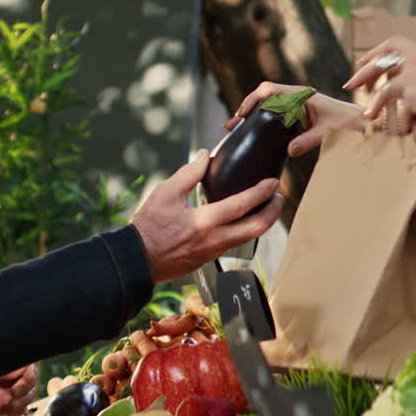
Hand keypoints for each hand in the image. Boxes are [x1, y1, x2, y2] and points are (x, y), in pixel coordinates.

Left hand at [0, 364, 37, 415]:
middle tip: (10, 394)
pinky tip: (9, 411)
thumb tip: (19, 370)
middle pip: (32, 380)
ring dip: (22, 401)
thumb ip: (2, 369)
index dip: (27, 376)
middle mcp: (8, 375)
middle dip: (25, 389)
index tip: (16, 384)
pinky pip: (20, 407)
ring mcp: (7, 390)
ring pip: (29, 394)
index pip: (28, 366)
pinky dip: (18, 410)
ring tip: (8, 404)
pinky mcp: (3, 404)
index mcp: (6, 363)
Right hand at [130, 151, 283, 282]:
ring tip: (265, 207)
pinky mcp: (209, 260)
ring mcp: (213, 253)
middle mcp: (214, 240)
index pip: (243, 205)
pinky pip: (235, 244)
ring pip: (248, 238)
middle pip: (257, 228)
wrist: (136, 260)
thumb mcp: (166, 193)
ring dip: (261, 222)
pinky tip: (243, 220)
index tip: (273, 182)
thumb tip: (205, 155)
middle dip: (273, 212)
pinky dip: (245, 230)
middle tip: (279, 197)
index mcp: (204, 221)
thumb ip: (189, 173)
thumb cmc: (147, 226)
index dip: (262, 192)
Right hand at [225, 83, 363, 156]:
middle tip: (231, 127)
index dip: (251, 101)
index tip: (240, 116)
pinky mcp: (302, 115)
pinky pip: (278, 115)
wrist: (365, 123)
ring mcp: (299, 105)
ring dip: (254, 116)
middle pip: (264, 97)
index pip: (268, 90)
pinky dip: (265, 122)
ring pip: (270, 106)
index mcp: (302, 95)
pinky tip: (258, 134)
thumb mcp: (329, 132)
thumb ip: (309, 140)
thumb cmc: (350, 124)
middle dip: (246, 109)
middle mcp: (298, 97)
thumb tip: (290, 150)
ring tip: (238, 131)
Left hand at [345, 37, 415, 124]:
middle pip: (384, 58)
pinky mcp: (412, 89)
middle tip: (352, 84)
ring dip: (370, 93)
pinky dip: (378, 107)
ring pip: (385, 79)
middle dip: (366, 71)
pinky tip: (372, 118)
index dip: (379, 52)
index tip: (365, 61)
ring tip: (365, 112)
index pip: (398, 44)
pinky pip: (387, 97)